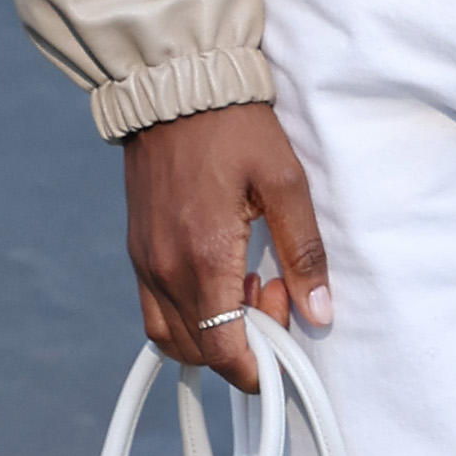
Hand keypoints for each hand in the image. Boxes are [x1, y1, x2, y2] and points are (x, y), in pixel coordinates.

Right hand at [121, 105, 332, 393]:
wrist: (176, 87)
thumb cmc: (235, 130)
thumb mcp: (285, 184)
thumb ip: (304, 253)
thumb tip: (318, 312)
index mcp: (203, 257)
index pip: (223, 350)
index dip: (255, 368)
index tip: (284, 347)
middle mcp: (165, 269)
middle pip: (198, 352)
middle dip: (241, 346)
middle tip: (274, 295)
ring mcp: (145, 261)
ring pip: (171, 337)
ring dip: (211, 334)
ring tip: (246, 288)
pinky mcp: (137, 249)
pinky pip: (155, 309)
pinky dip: (188, 315)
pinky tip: (219, 277)